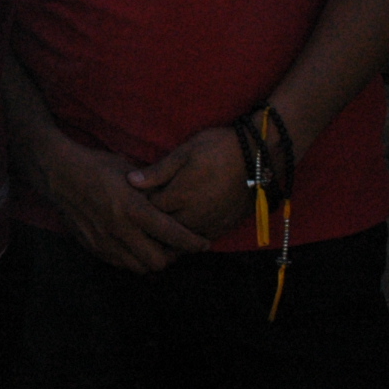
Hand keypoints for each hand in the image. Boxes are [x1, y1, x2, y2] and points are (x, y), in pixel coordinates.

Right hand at [38, 133, 211, 273]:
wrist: (58, 173)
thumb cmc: (96, 166)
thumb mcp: (129, 170)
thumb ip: (152, 188)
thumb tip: (175, 197)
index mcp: (133, 208)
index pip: (172, 234)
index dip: (192, 242)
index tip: (204, 244)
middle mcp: (120, 229)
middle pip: (158, 261)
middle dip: (171, 256)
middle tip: (176, 246)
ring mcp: (104, 241)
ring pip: (138, 267)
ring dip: (150, 260)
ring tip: (156, 247)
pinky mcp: (92, 246)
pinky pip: (119, 263)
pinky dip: (131, 259)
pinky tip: (134, 245)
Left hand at [128, 126, 255, 241]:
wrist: (259, 158)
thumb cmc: (219, 148)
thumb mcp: (185, 152)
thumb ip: (158, 171)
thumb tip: (130, 181)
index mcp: (180, 195)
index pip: (149, 209)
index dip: (141, 203)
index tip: (136, 197)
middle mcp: (193, 215)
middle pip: (163, 229)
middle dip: (152, 223)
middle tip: (144, 215)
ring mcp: (210, 224)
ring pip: (181, 240)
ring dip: (170, 234)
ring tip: (162, 223)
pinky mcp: (224, 228)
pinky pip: (200, 241)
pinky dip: (189, 238)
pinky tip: (184, 227)